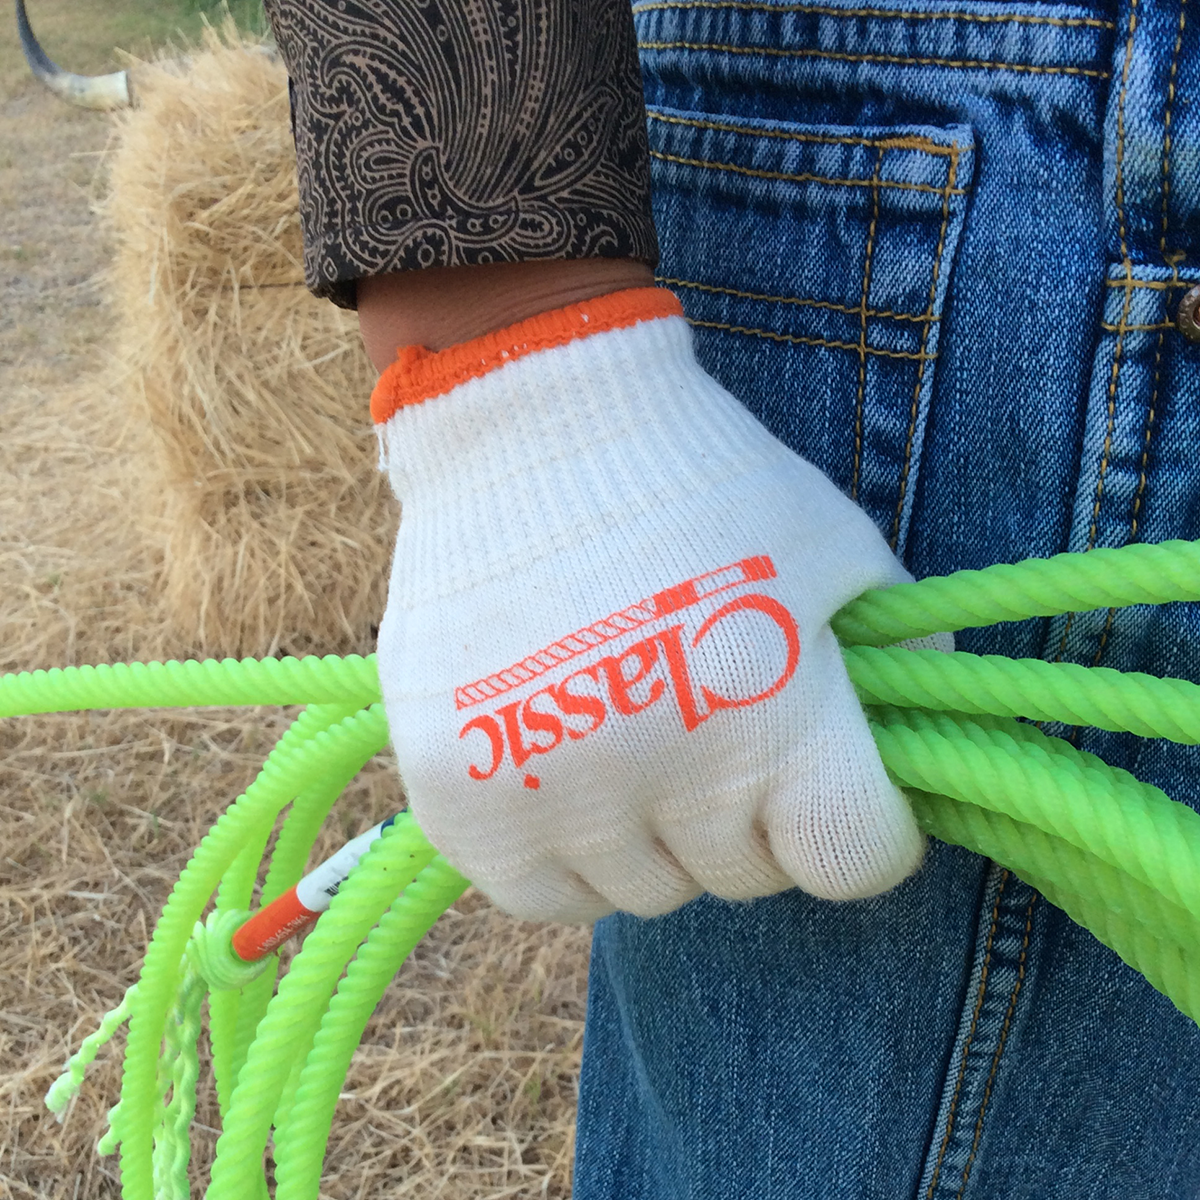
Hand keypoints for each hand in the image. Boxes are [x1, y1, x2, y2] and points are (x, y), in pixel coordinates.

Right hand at [372, 286, 923, 921]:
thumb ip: (907, 662)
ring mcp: (545, 793)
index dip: (861, 824)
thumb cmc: (703, 483)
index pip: (853, 859)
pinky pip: (542, 891)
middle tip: (719, 725)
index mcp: (769, 716)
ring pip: (644, 891)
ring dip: (657, 835)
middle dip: (753, 815)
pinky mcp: (454, 799)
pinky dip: (566, 852)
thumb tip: (920, 756)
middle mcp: (657, 774)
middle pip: (746, 875)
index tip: (836, 784)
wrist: (529, 429)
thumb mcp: (840, 548)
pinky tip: (566, 769)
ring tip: (635, 731)